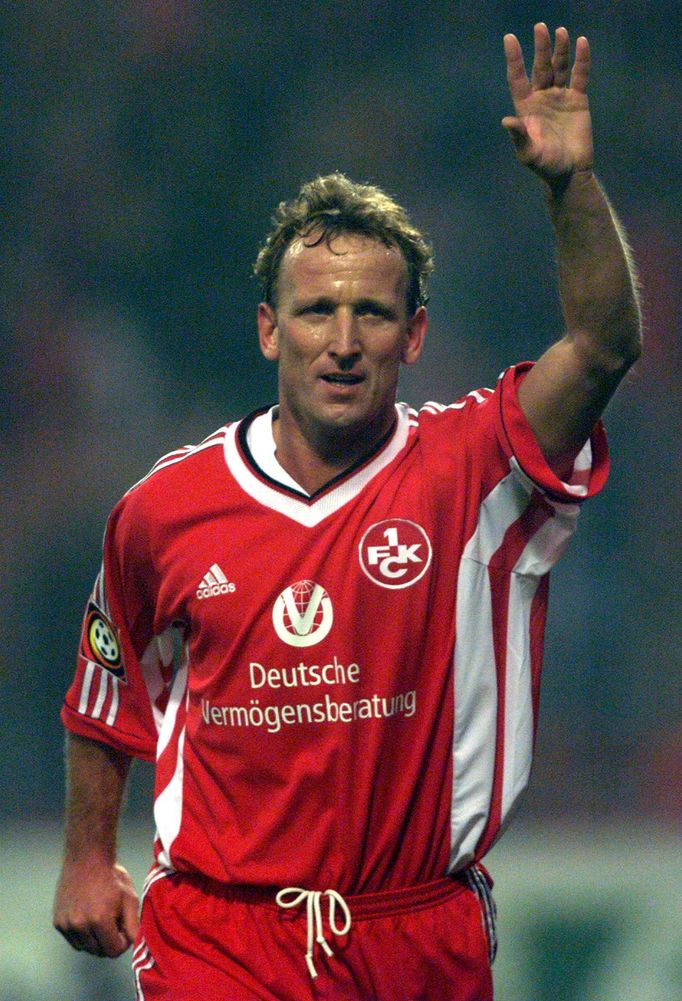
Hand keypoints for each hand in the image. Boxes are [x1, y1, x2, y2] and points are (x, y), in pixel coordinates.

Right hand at [53, 859, 139, 956]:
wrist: (87, 859)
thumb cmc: (111, 876)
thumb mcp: (129, 897)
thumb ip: (133, 925)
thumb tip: (134, 944)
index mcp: (99, 920)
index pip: (113, 951)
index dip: (122, 943)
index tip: (123, 929)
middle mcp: (80, 926)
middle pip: (98, 951)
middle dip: (109, 941)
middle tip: (114, 922)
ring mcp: (66, 925)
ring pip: (85, 947)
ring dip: (95, 939)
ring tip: (101, 918)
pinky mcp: (58, 922)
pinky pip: (73, 940)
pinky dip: (82, 935)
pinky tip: (88, 917)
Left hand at [502, 23, 592, 182]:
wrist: (570, 172)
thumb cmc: (545, 165)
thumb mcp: (528, 153)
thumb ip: (519, 136)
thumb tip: (506, 120)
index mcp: (525, 108)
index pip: (517, 78)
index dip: (514, 59)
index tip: (509, 38)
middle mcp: (541, 97)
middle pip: (540, 67)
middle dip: (540, 48)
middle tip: (540, 27)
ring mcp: (560, 96)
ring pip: (559, 67)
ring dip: (559, 50)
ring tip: (560, 31)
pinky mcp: (578, 99)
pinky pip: (579, 75)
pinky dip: (581, 60)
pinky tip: (582, 43)